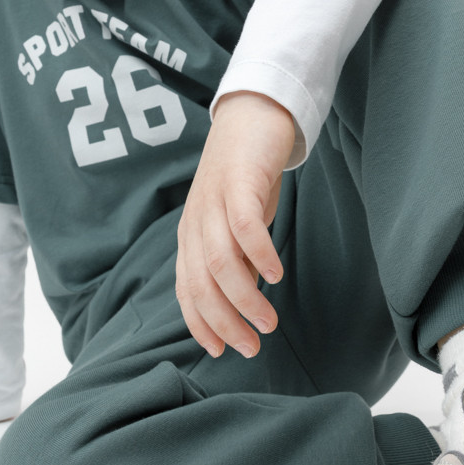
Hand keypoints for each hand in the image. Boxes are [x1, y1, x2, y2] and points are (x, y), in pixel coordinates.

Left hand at [176, 91, 294, 358]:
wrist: (254, 112)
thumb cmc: (247, 173)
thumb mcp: (237, 222)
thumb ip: (237, 256)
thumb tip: (246, 297)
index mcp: (191, 235)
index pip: (187, 290)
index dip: (201, 324)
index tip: (223, 351)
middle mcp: (196, 222)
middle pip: (201, 283)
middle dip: (224, 322)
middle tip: (251, 347)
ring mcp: (214, 201)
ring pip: (221, 262)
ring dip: (244, 298)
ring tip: (268, 321)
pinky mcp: (239, 182)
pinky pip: (244, 225)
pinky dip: (258, 253)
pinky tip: (276, 274)